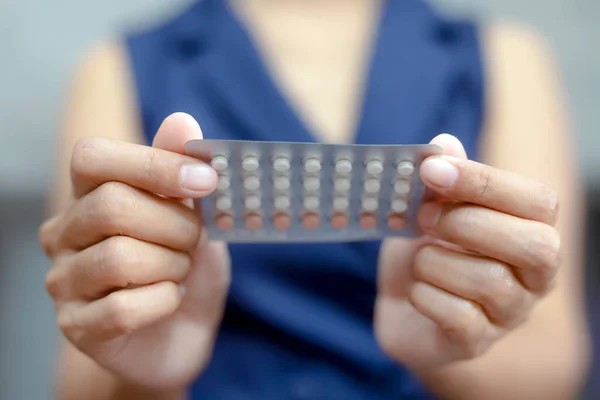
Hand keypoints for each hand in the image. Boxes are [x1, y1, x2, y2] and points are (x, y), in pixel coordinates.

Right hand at [40, 113, 229, 389]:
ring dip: (172, 264)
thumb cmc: (184, 265)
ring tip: (181, 270)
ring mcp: (64, 281)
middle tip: (196, 239)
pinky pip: (123, 308)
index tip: (206, 180)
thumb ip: (182, 171)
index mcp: (89, 195)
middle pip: (112, 206)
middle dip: (176, 224)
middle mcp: (64, 233)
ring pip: (119, 257)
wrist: (182, 333)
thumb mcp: (194, 214)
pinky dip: (164, 301)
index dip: (153, 163)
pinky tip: (170, 299)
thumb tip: (182, 122)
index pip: (91, 157)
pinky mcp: (76, 326)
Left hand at [375, 134, 559, 371]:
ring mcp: (509, 314)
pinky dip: (426, 296)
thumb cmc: (426, 248)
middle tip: (423, 216)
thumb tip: (445, 144)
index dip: (486, 181)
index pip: (539, 201)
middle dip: (467, 223)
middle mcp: (534, 277)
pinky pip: (459, 317)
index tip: (433, 170)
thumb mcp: (430, 207)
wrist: (401, 304)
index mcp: (531, 231)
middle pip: (536, 246)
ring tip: (418, 257)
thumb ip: (443, 179)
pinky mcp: (475, 343)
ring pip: (491, 281)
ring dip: (436, 261)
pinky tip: (416, 289)